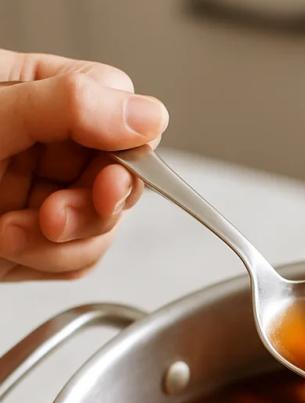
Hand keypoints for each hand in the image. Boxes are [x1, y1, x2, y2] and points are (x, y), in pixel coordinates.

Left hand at [0, 50, 167, 280]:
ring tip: (9, 233)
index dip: (128, 140)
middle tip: (57, 213)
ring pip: (106, 227)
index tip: (110, 169)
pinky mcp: (41, 243)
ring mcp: (47, 195)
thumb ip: (68, 108)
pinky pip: (82, 260)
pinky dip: (50, 264)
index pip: (117, 104)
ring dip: (62, 243)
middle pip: (123, 174)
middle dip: (92, 206)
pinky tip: (8, 249)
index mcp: (36, 93)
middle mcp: (47, 145)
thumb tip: (147, 115)